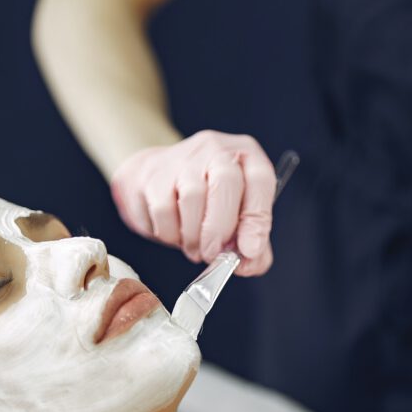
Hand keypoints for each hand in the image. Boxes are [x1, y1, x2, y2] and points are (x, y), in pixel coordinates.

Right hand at [110, 130, 276, 275]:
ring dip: (194, 236)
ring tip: (195, 247)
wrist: (155, 178)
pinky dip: (170, 233)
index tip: (251, 251)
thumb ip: (252, 240)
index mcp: (245, 156)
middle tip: (215, 255)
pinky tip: (175, 234)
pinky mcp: (152, 173)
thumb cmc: (204, 197)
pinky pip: (163, 210)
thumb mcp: (236, 213)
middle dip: (221, 229)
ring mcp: (181, 157)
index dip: (257, 219)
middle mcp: (215, 148)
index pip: (260, 180)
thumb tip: (250, 263)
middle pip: (225, 182)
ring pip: (192, 198)